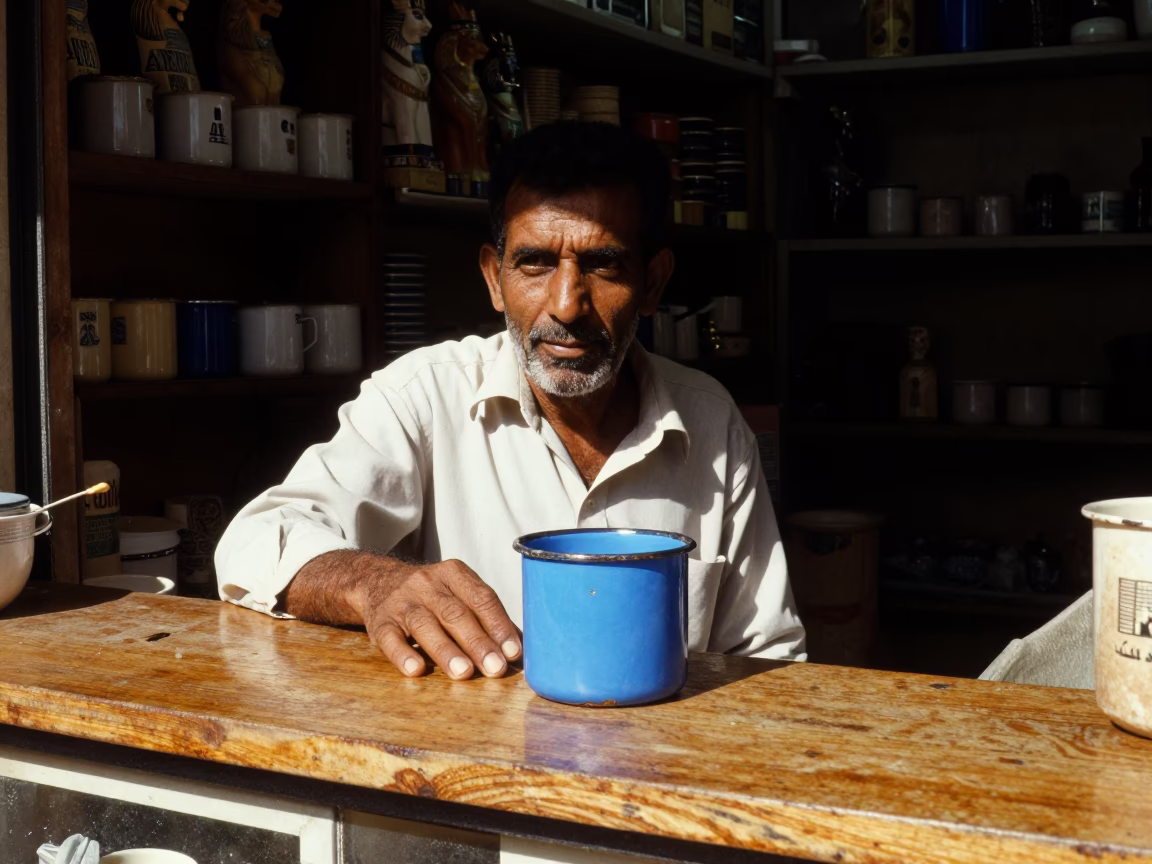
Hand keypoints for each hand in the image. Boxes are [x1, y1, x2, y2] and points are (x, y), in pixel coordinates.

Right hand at [351, 558, 521, 679]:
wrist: (378, 582)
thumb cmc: (432, 595)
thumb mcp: (458, 593)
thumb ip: (486, 616)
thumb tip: (520, 648)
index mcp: (454, 574)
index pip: (481, 598)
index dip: (499, 625)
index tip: (513, 651)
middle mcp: (427, 583)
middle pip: (456, 613)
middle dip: (478, 642)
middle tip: (495, 668)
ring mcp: (402, 601)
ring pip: (425, 624)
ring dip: (446, 650)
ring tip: (464, 673)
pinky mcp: (380, 621)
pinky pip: (390, 637)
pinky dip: (402, 654)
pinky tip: (416, 669)